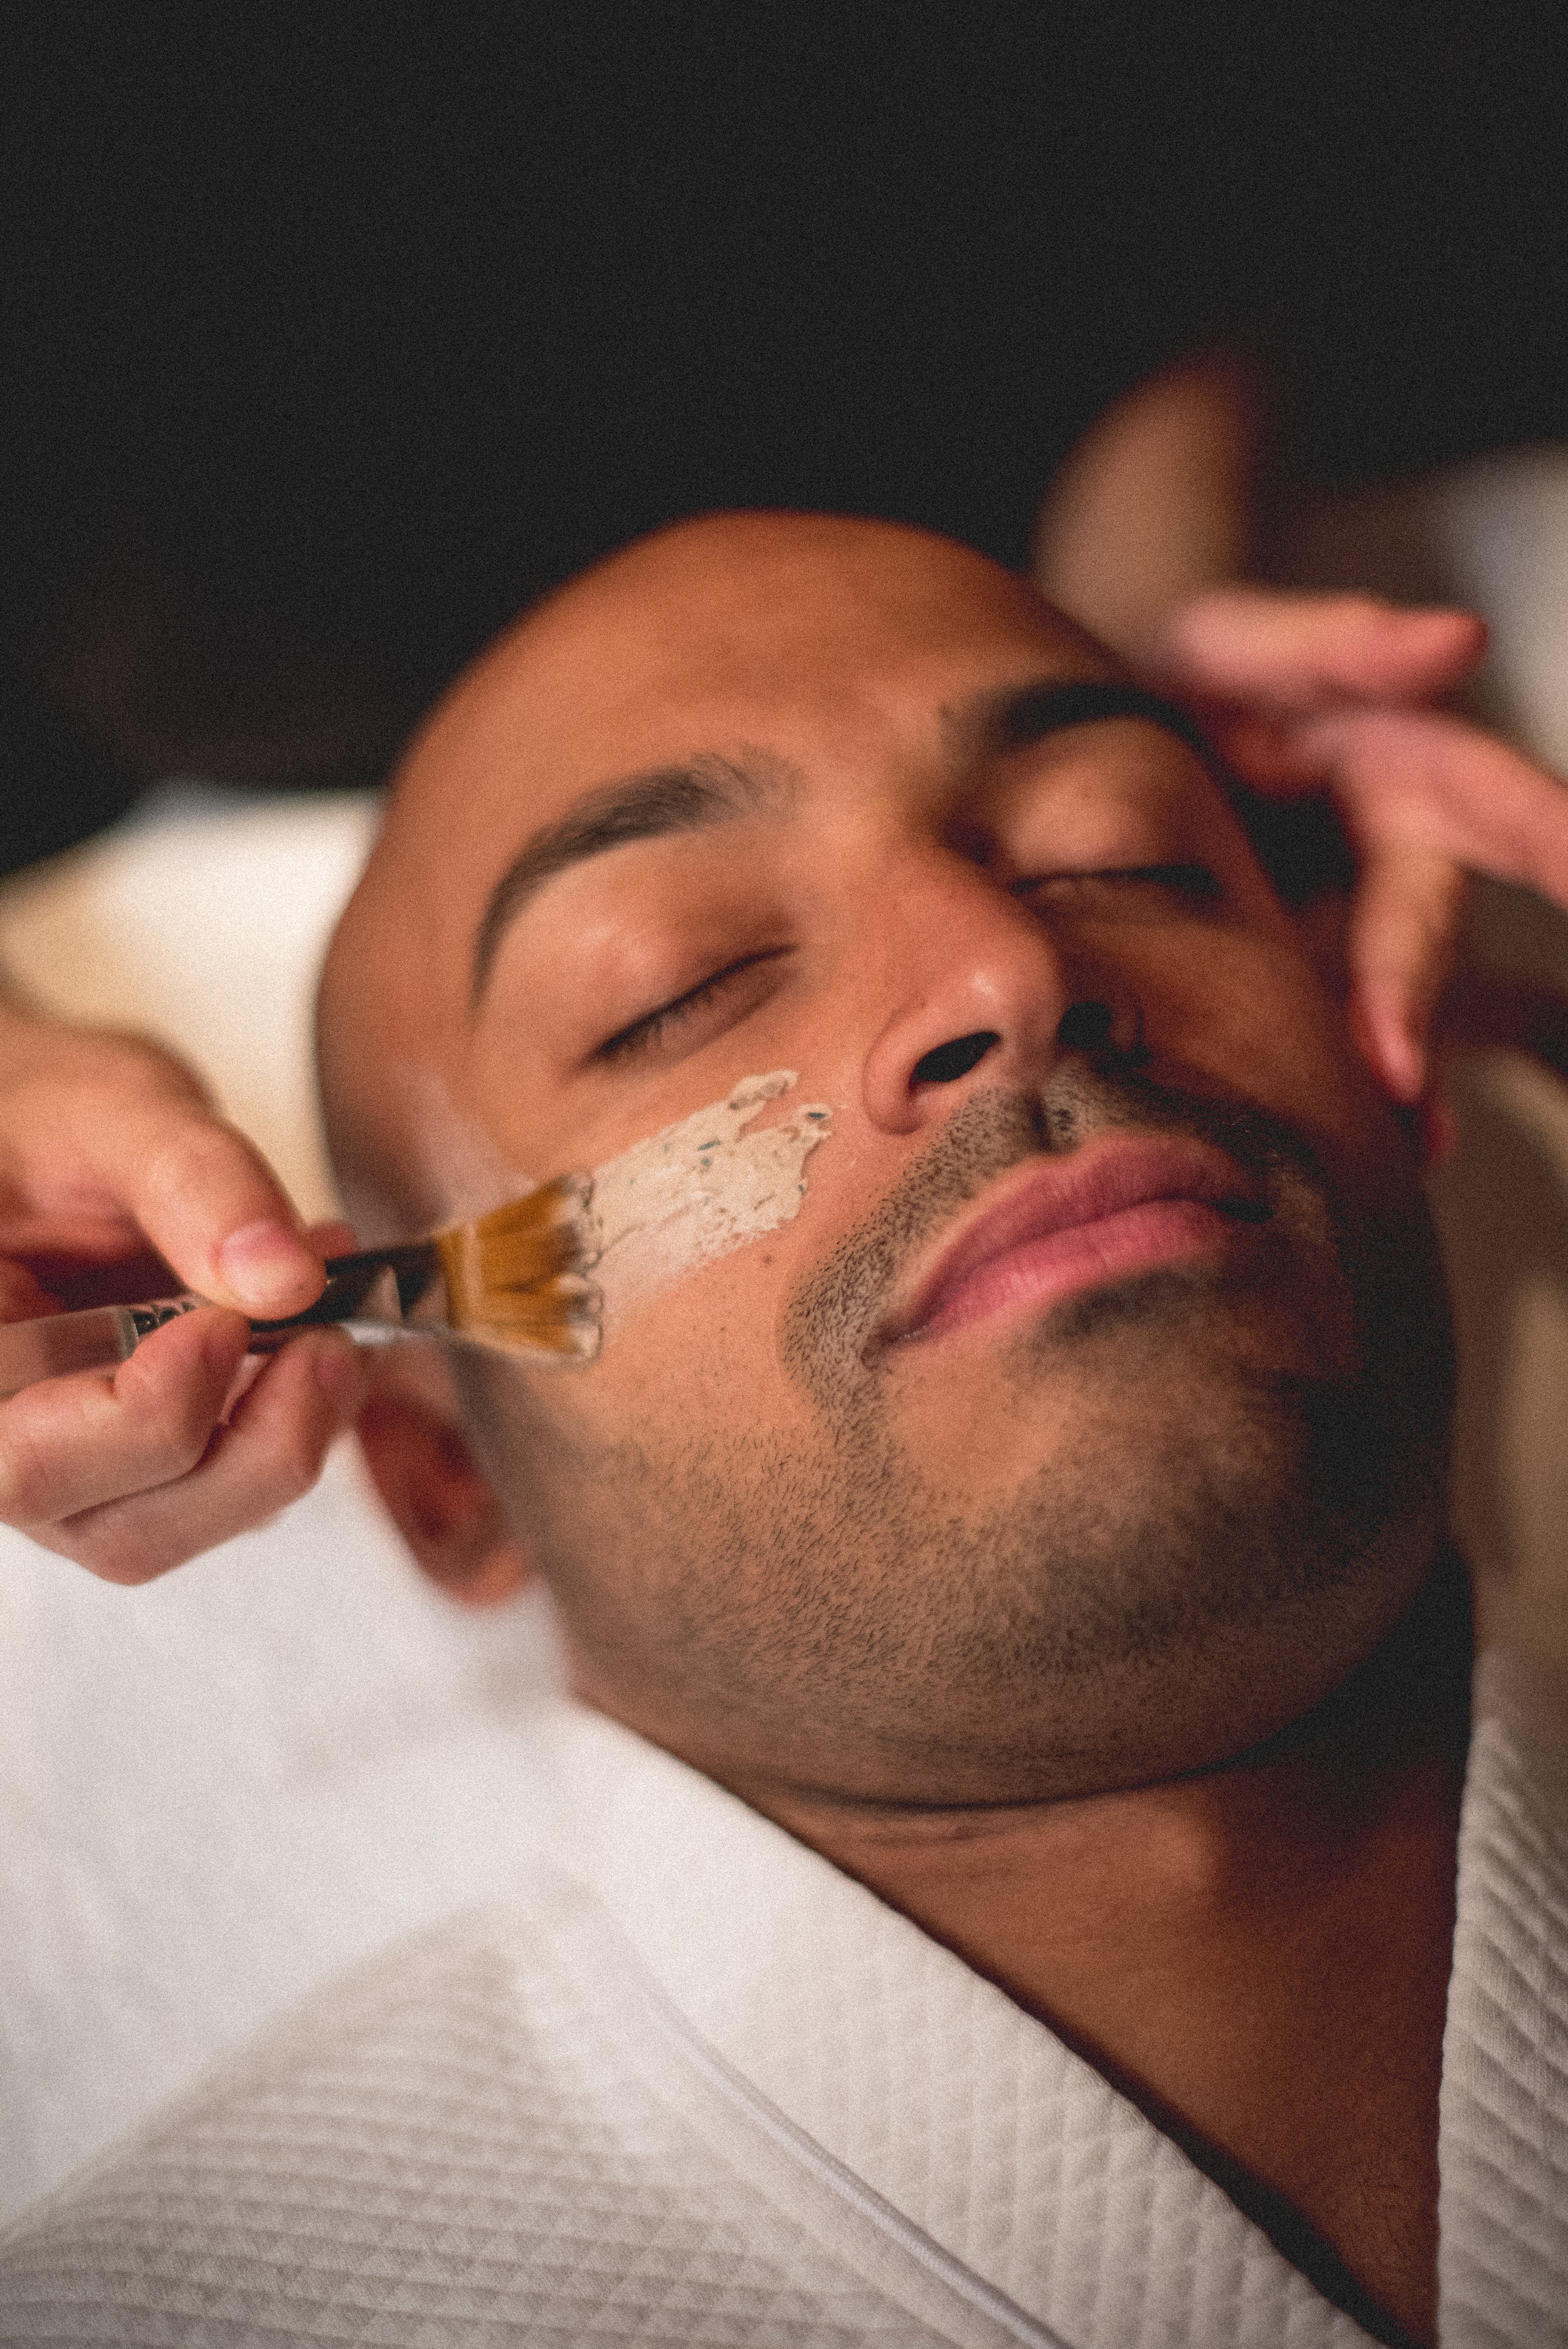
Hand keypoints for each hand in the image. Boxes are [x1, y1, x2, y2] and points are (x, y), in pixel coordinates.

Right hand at [0, 996, 364, 1579]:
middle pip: (114, 1528)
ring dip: (284, 1443)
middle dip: (246, 1449)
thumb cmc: (49, 1116)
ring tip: (339, 1330)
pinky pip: (220, 1495)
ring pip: (175, 1530)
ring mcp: (63, 1468)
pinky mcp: (136, 1469)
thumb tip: (286, 1276)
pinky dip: (291, 1423)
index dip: (139, 1415)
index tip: (226, 1323)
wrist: (56, 1133)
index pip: (25, 1460)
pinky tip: (322, 1328)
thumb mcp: (111, 1106)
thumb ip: (193, 1177)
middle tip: (329, 1341)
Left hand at [1148, 587, 1567, 1100]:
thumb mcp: (1235, 642)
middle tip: (1395, 1069)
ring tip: (1395, 1140)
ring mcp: (1359, 934)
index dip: (1552, 837)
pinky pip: (1359, 1053)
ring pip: (1398, 1007)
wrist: (1097, 757)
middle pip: (1427, 932)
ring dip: (1398, 1072)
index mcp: (1402, 763)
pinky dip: (1378, 1110)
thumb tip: (1464, 641)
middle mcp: (1402, 858)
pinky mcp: (1317, 990)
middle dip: (1414, 995)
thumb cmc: (1188, 682)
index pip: (1496, 801)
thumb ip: (1339, 643)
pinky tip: (1392, 1152)